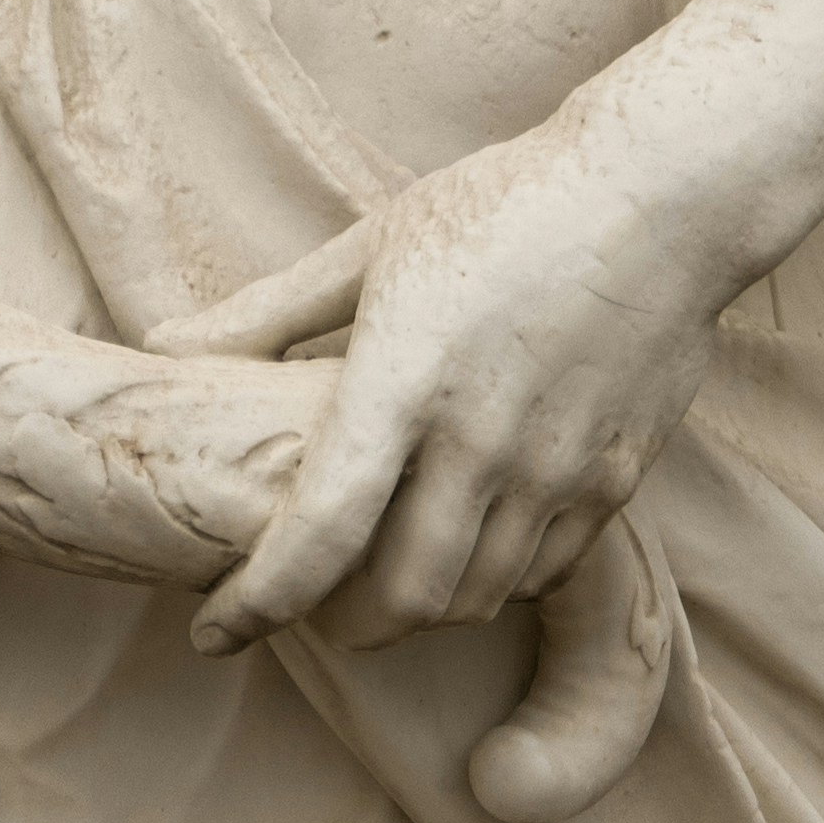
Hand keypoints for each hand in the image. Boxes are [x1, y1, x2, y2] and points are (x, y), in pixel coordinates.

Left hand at [187, 118, 727, 662]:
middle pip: (398, 597)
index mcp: (404, 379)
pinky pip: (540, 572)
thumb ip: (268, 312)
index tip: (212, 630)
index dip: (256, 603)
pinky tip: (468, 550)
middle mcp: (478, 440)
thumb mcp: (376, 243)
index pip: (318, 533)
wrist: (661, 192)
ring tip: (385, 583)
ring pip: (471, 598)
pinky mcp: (615, 477)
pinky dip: (492, 584)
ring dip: (417, 611)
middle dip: (338, 626)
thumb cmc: (505, 204)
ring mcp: (554, 467)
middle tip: (310, 608)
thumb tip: (162, 347)